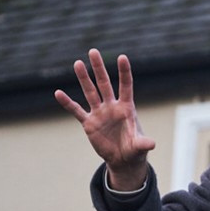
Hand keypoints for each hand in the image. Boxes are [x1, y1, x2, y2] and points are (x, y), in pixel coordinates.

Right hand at [54, 49, 154, 189]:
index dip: (124, 72)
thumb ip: (143, 143)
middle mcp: (112, 106)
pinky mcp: (89, 123)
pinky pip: (77, 111)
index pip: (125, 85)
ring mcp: (100, 113)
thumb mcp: (139, 147)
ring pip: (90, 92)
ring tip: (78, 63)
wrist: (123, 159)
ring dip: (84, 79)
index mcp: (127, 108)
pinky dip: (68, 103)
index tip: (122, 57)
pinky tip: (58, 93)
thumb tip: (151, 144)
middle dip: (99, 68)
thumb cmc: (135, 149)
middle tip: (93, 51)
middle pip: (104, 83)